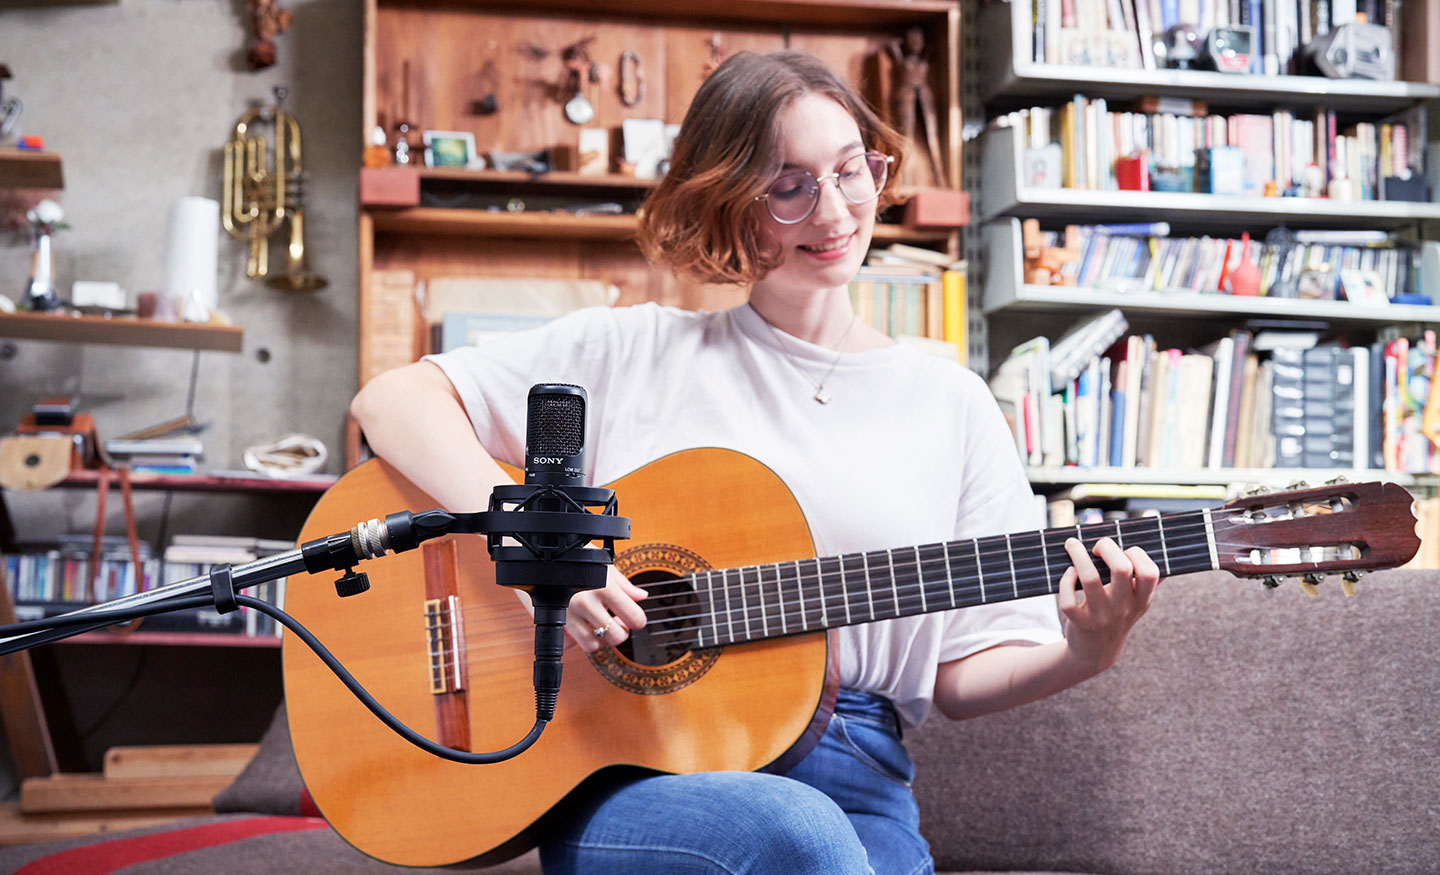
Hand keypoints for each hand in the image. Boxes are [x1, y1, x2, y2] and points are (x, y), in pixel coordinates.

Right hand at [563, 567, 648, 654]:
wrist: (546, 560)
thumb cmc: (579, 561)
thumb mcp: (604, 566)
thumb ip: (625, 585)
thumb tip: (641, 596)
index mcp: (604, 587)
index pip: (635, 618)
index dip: (637, 619)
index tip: (632, 616)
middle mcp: (586, 603)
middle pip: (616, 637)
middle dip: (619, 631)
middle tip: (614, 620)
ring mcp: (569, 615)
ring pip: (593, 645)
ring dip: (599, 638)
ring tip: (597, 622)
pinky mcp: (556, 623)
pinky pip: (570, 643)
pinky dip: (578, 639)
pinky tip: (581, 625)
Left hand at [1057, 537, 1160, 672]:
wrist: (1097, 652)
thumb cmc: (1117, 616)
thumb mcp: (1137, 603)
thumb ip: (1147, 582)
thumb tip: (1162, 553)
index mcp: (1141, 600)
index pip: (1149, 573)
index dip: (1137, 554)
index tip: (1124, 551)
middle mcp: (1123, 608)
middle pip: (1121, 569)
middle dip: (1107, 547)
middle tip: (1097, 546)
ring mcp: (1100, 616)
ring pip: (1090, 578)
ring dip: (1078, 556)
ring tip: (1072, 544)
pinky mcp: (1079, 622)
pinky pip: (1068, 599)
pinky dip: (1066, 581)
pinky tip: (1069, 574)